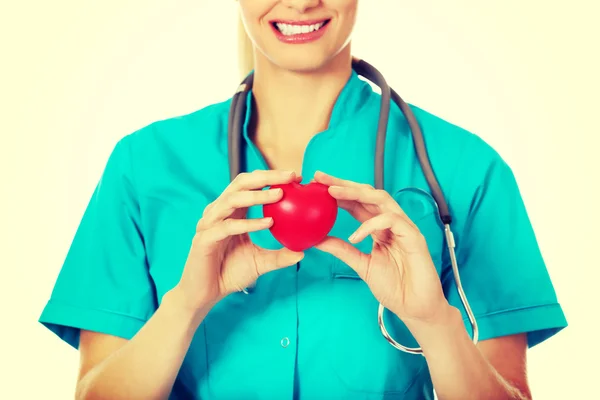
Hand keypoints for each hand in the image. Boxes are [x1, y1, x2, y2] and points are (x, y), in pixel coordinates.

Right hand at [174, 170, 304, 311]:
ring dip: (257, 195)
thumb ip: (279, 255)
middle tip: (290, 176)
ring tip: (280, 194)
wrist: (205, 294)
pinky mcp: (204, 239)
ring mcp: (209, 224)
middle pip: (241, 183)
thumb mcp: (260, 262)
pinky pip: (227, 227)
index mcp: (231, 212)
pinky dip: (248, 223)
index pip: (250, 185)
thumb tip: (303, 252)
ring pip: (232, 200)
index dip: (271, 177)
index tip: (295, 176)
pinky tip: (268, 223)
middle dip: (266, 177)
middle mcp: (219, 212)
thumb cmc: (229, 274)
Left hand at [313, 171, 450, 325]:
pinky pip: (391, 220)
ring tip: (333, 193)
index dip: (337, 193)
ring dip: (355, 193)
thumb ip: (341, 250)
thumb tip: (317, 238)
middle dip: (343, 184)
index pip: (356, 203)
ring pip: (380, 199)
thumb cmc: (394, 287)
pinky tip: (355, 235)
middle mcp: (391, 223)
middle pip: (367, 194)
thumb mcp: (360, 264)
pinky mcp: (414, 236)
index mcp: (378, 228)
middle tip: (320, 178)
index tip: (316, 185)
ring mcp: (404, 227)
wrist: (415, 307)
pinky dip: (370, 225)